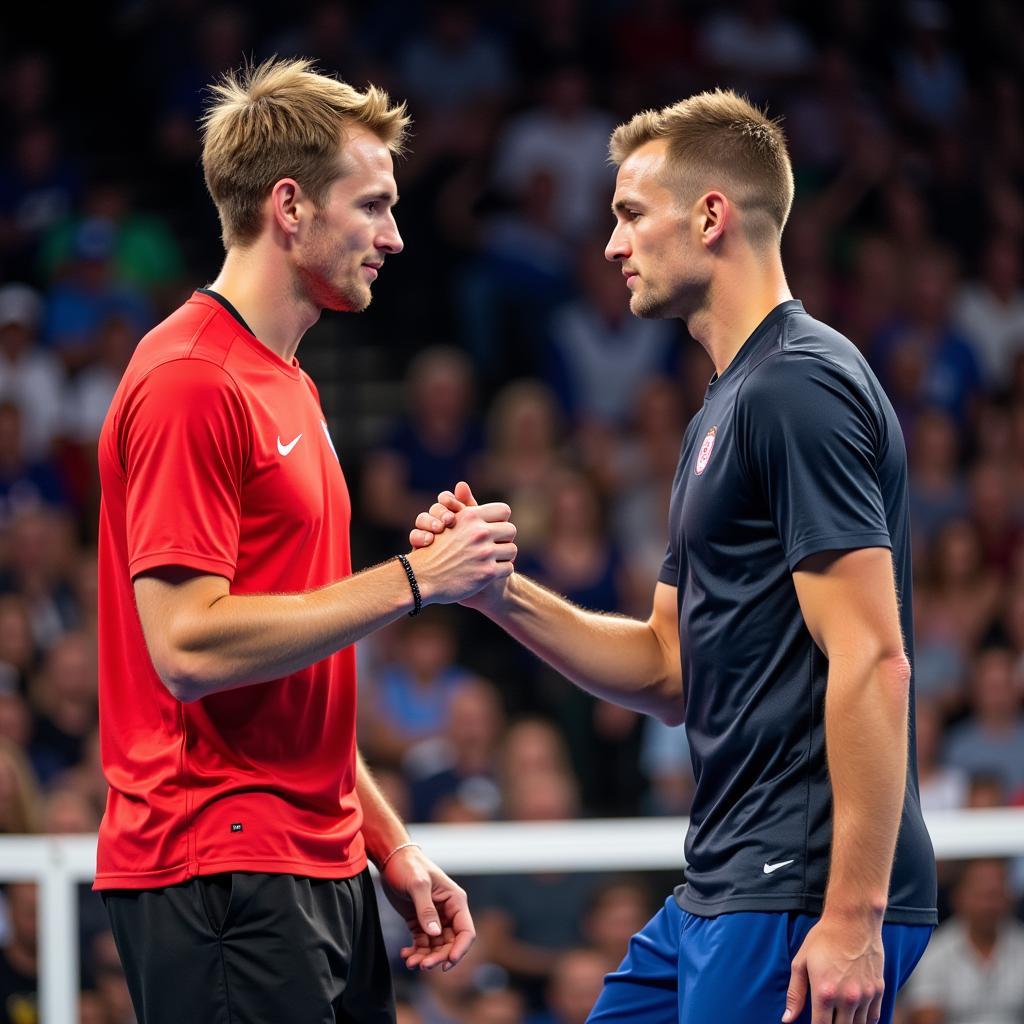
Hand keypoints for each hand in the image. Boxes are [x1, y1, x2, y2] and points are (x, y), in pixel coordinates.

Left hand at [380, 845, 474, 971]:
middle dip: (439, 957)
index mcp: (455, 901)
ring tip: (410, 962)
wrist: (391, 859)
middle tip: (422, 966)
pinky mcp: (420, 921)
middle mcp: (448, 911)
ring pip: (436, 947)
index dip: (460, 949)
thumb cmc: (408, 866)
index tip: (447, 963)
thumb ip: (426, 909)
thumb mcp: (418, 884)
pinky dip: (416, 952)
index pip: (466, 931)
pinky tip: (405, 955)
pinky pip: (423, 943)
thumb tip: (434, 934)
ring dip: (426, 957)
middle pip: (451, 943)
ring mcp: (434, 918)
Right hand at [406, 490, 515, 604]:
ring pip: (512, 550)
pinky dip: (501, 571)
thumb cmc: (434, 549)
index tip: (494, 528)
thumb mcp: (446, 523)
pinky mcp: (487, 573)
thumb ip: (460, 505)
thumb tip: (462, 484)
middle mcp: (479, 533)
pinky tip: (490, 572)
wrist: (422, 579)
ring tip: (493, 559)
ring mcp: (484, 553)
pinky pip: (509, 568)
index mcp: (470, 516)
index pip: (503, 510)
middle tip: (496, 545)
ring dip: (504, 556)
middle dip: (504, 538)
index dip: (499, 520)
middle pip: (511, 530)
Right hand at [408, 480, 475, 548]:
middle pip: (434, 507)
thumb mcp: (474, 525)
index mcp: (450, 513)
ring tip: (438, 529)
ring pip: (422, 519)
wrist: (462, 579)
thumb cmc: (473, 550)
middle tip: (448, 519)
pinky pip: (415, 536)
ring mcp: (428, 534)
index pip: (445, 498)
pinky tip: (428, 541)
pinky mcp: (421, 548)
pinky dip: (419, 537)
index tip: (458, 507)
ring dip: (428, 521)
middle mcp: (438, 521)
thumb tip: (462, 484)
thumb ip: (471, 507)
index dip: (450, 501)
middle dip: (440, 511)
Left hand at [783, 913, 883, 1023]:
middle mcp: (847, 999)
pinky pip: (873, 1018)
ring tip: (839, 1019)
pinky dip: (864, 1022)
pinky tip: (855, 1018)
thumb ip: (795, 993)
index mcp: (825, 993)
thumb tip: (787, 1018)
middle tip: (826, 1018)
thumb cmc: (823, 938)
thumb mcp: (801, 962)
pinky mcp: (878, 990)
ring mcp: (865, 996)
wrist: (852, 921)